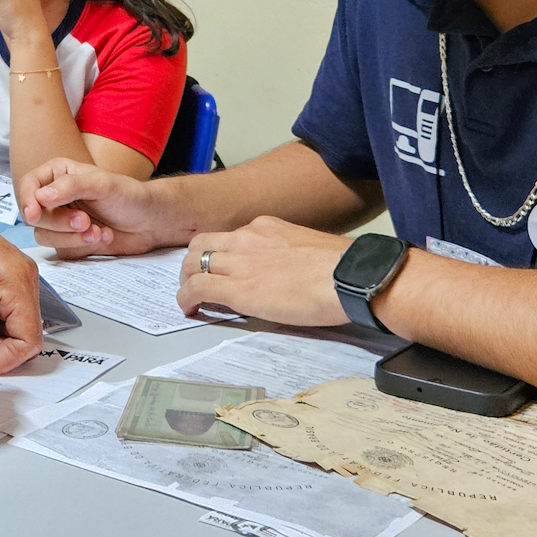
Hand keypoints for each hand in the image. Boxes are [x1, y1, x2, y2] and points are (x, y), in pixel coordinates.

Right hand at [18, 157, 179, 256]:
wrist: (150, 221)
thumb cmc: (129, 195)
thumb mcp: (102, 184)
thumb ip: (71, 187)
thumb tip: (41, 196)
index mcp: (58, 174)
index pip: (29, 186)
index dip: (27, 201)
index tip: (35, 215)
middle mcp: (56, 197)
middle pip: (35, 216)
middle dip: (60, 223)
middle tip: (85, 221)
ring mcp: (61, 222)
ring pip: (45, 236)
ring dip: (72, 237)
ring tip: (97, 231)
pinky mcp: (69, 242)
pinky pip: (62, 250)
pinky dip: (82, 247)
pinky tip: (103, 236)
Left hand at [175, 216, 351, 325]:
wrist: (351, 277)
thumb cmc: (343, 268)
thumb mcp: (309, 248)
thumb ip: (288, 254)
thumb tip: (288, 271)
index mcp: (266, 227)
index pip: (229, 236)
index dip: (218, 252)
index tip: (219, 266)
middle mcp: (247, 239)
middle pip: (201, 244)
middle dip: (192, 261)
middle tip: (194, 278)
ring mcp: (240, 263)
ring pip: (193, 264)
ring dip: (186, 280)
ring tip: (188, 296)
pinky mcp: (238, 290)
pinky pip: (198, 289)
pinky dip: (186, 299)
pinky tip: (188, 309)